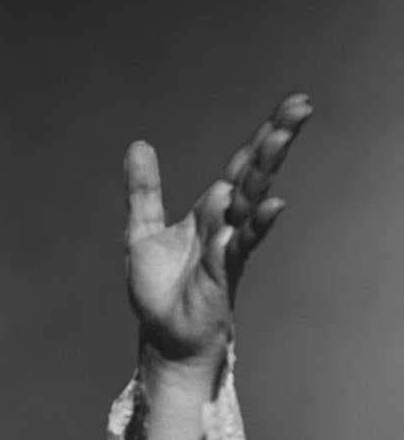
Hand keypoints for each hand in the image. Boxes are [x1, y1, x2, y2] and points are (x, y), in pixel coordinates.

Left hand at [125, 93, 311, 377]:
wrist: (163, 335)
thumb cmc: (158, 289)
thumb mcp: (141, 231)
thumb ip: (144, 190)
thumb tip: (139, 144)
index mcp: (210, 211)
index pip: (241, 166)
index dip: (263, 136)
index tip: (293, 104)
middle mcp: (225, 223)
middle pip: (255, 174)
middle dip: (275, 140)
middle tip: (301, 106)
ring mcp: (227, 245)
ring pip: (252, 201)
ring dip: (266, 169)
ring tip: (282, 136)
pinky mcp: (223, 271)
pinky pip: (242, 244)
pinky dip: (256, 224)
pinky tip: (273, 205)